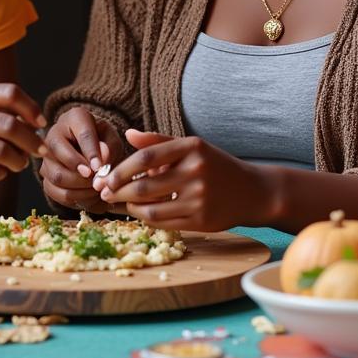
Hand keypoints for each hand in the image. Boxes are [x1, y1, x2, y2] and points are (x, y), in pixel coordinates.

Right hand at [0, 83, 46, 188]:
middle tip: (39, 150)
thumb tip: (33, 120)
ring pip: (1, 151)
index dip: (31, 107)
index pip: (8, 93)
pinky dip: (0, 174)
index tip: (40, 122)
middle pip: (9, 125)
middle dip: (31, 141)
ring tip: (19, 164)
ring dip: (18, 160)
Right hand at [39, 106, 126, 212]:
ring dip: (80, 188)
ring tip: (96, 190)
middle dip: (82, 173)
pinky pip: (55, 192)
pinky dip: (73, 198)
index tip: (99, 168)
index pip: (83, 134)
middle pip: (62, 155)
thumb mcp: (112, 139)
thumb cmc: (102, 141)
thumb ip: (110, 147)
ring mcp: (46, 156)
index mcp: (75, 118)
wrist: (90, 150)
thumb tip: (101, 161)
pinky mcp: (45, 176)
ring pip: (58, 176)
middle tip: (97, 183)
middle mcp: (55, 134)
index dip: (91, 152)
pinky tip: (89, 196)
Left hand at [97, 129, 267, 230]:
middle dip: (119, 191)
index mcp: (191, 148)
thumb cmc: (215, 165)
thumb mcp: (191, 146)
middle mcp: (195, 172)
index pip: (146, 157)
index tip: (106, 177)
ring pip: (152, 208)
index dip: (122, 169)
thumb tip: (128, 134)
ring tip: (122, 203)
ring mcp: (200, 198)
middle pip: (145, 185)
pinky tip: (141, 213)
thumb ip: (158, 141)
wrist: (253, 191)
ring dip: (131, 207)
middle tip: (104, 193)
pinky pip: (165, 223)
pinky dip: (148, 219)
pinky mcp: (203, 221)